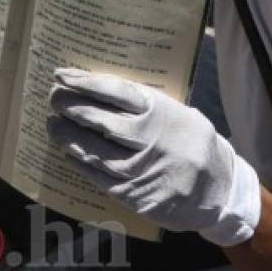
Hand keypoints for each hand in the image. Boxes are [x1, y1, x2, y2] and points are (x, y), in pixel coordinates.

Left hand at [48, 68, 260, 245]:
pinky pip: (99, 177)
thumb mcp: (178, 113)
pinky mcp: (136, 195)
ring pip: (95, 151)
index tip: (61, 75)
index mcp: (161, 112)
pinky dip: (81, 164)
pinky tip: (69, 153)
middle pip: (100, 120)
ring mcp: (142, 169)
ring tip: (52, 125)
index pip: (115, 91)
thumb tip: (97, 88)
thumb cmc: (192, 142)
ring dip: (69, 137)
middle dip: (71, 107)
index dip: (85, 82)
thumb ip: (144, 104)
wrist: (219, 189)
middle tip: (53, 98)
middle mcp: (151, 139)